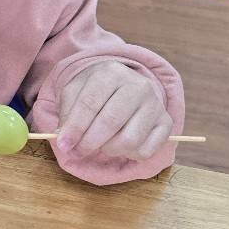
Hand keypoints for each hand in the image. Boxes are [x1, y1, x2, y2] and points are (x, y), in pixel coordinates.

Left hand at [54, 61, 171, 160]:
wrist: (124, 85)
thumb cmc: (94, 91)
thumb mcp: (75, 92)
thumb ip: (67, 114)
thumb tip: (65, 140)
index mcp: (111, 73)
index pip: (89, 104)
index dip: (74, 128)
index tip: (63, 145)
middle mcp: (138, 85)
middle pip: (110, 123)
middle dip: (89, 143)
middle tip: (78, 151)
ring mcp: (155, 104)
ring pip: (129, 141)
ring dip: (109, 149)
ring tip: (101, 144)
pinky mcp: (165, 122)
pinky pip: (146, 151)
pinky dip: (129, 155)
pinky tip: (120, 145)